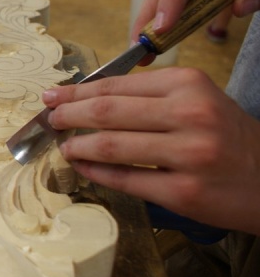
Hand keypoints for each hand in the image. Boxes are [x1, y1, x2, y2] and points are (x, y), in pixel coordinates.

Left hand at [42, 67, 259, 234]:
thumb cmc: (226, 136)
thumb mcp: (197, 100)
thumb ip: (149, 96)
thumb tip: (86, 97)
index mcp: (188, 85)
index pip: (117, 85)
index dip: (77, 91)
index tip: (53, 95)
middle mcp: (190, 114)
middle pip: (107, 112)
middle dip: (69, 115)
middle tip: (49, 119)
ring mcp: (188, 154)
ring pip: (111, 146)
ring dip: (77, 146)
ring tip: (63, 145)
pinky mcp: (183, 191)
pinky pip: (125, 179)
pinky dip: (95, 172)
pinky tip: (82, 166)